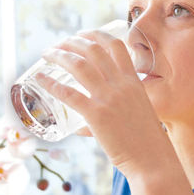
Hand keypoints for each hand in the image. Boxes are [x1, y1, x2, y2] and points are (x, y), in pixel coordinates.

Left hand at [35, 30, 172, 177]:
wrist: (153, 160)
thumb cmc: (147, 141)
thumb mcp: (138, 113)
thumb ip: (117, 111)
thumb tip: (84, 126)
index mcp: (134, 82)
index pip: (115, 46)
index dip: (96, 35)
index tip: (81, 34)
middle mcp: (121, 85)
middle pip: (93, 50)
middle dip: (72, 42)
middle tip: (58, 44)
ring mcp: (109, 99)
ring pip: (79, 66)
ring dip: (59, 56)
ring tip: (47, 54)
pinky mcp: (97, 116)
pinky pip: (69, 94)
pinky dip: (51, 84)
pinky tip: (40, 80)